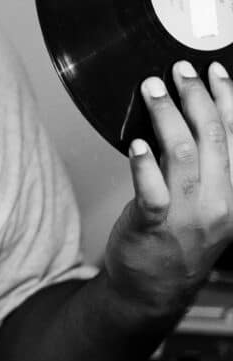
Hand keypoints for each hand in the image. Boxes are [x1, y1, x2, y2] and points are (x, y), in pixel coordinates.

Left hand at [104, 60, 232, 316]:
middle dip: (197, 97)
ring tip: (153, 88)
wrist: (153, 290)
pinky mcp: (153, 225)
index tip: (217, 70)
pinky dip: (144, 164)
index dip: (229, 100)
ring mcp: (187, 216)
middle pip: (214, 139)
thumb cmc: (176, 241)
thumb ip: (206, 166)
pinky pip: (152, 191)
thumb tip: (189, 115)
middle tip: (179, 70)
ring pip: (182, 155)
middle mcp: (218, 203)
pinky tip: (137, 143)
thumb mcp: (208, 204)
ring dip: (167, 116)